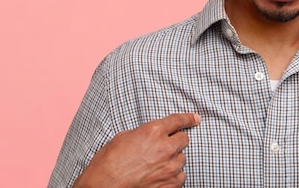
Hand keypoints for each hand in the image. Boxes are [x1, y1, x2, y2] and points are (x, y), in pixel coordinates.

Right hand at [73, 113, 200, 187]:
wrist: (102, 187)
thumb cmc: (107, 163)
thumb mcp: (123, 137)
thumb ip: (144, 132)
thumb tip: (153, 133)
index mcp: (153, 131)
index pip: (178, 120)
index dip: (189, 118)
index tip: (196, 118)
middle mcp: (165, 148)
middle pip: (184, 140)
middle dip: (175, 142)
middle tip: (163, 148)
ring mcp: (169, 168)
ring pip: (182, 159)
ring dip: (173, 160)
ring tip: (156, 165)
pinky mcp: (169, 185)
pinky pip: (180, 177)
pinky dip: (172, 176)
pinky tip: (159, 177)